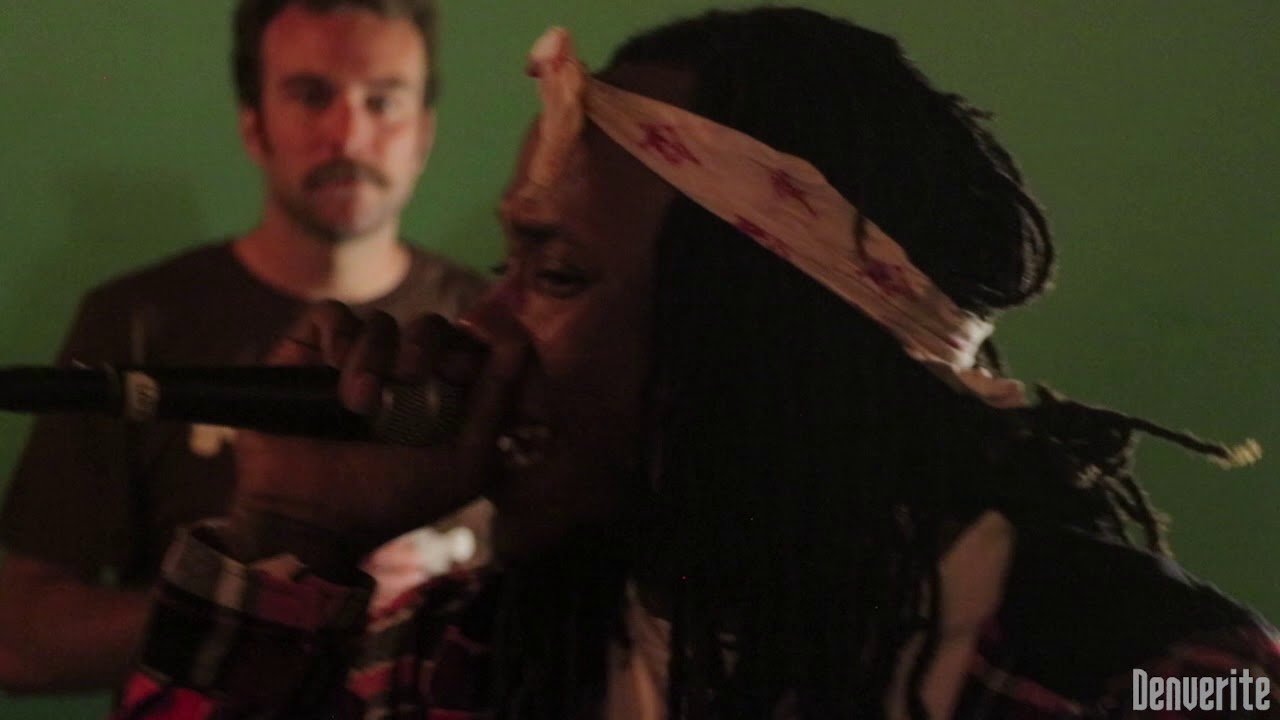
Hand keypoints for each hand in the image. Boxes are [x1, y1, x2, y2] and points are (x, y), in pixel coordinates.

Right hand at [228, 301, 527, 568]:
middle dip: (428, 344)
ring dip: (376, 356)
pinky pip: (332, 315)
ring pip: (383, 322)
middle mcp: (404, 376)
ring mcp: (357, 362)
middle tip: (413, 374)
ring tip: (361, 405)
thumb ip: (495, 404)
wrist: (307, 521)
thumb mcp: (463, 463)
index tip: (463, 371)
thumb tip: (519, 344)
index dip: (475, 346)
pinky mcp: (311, 354)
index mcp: (446, 399)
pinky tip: (333, 368)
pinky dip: (338, 334)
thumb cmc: (390, 501)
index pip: (474, 346)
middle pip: (432, 326)